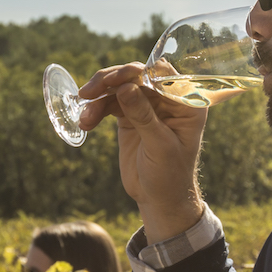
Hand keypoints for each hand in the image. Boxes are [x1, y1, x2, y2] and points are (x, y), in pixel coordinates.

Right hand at [76, 62, 206, 238]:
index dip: (137, 72)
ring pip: (119, 88)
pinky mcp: (129, 116)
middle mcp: (167, 99)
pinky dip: (96, 110)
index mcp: (185, 103)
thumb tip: (125, 87)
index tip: (114, 80)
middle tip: (89, 91)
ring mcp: (147, 106)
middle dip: (111, 80)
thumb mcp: (159, 147)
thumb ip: (143, 116)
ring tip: (85, 118)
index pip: (162, 74)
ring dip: (99, 98)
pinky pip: (110, 103)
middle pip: (136, 76)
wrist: (159, 199)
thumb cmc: (170, 175)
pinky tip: (86, 122)